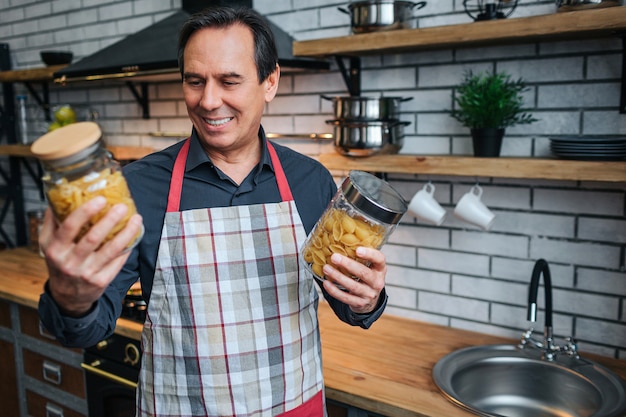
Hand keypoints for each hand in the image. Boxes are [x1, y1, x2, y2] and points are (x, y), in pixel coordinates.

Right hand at [39, 196, 142, 316]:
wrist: (67, 296)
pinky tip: (134, 235)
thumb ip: (53, 222)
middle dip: (110, 220)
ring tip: (136, 219)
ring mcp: (86, 273)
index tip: (100, 199)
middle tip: (122, 206)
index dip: (85, 212)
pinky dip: (128, 247)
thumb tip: (59, 197)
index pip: (69, 227)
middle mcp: (69, 262)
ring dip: (126, 232)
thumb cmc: (60, 263)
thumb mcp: (48, 245)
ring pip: (111, 250)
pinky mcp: (100, 281)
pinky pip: (117, 261)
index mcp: (55, 249)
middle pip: (92, 238)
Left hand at [322, 246, 385, 313]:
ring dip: (338, 277)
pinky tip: (326, 283)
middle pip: (364, 273)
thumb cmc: (366, 278)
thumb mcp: (370, 267)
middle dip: (348, 265)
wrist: (370, 301)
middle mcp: (377, 282)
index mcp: (380, 269)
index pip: (379, 259)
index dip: (370, 254)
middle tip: (334, 257)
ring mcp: (369, 294)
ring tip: (326, 268)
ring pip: (353, 286)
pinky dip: (334, 291)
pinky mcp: (360, 304)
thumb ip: (360, 257)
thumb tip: (340, 241)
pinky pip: (346, 297)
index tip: (357, 250)